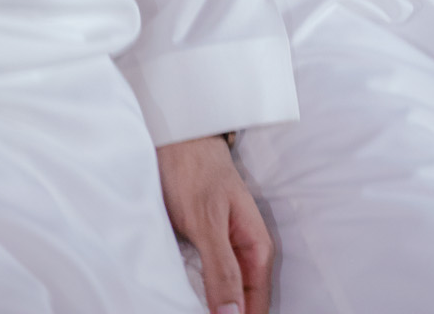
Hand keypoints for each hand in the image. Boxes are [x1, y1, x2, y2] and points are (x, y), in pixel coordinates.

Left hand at [157, 135, 271, 313]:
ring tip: (187, 307)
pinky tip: (183, 300)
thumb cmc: (194, 172)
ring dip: (211, 307)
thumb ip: (223, 269)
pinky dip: (197, 296)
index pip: (257, 308)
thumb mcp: (207, 222)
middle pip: (242, 305)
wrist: (177, 138)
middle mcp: (246, 254)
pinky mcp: (207, 249)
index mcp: (257, 250)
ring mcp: (227, 252)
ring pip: (225, 297)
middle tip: (194, 313)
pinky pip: (208, 284)